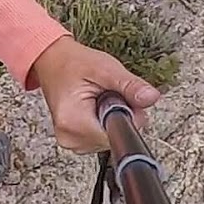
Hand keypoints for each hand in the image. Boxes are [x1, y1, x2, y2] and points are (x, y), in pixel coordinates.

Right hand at [29, 35, 160, 152]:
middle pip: (114, 138)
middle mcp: (69, 137)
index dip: (128, 117)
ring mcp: (70, 142)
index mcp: (73, 121)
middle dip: (120, 116)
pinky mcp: (74, 141)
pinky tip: (96, 107)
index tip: (123, 99)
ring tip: (100, 98)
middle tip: (109, 93)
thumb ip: (129, 85)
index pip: (116, 135)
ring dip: (112, 119)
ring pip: (109, 139)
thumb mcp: (105, 68)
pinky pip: (100, 138)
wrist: (53, 61)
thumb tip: (150, 97)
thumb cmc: (74, 63)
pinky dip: (104, 122)